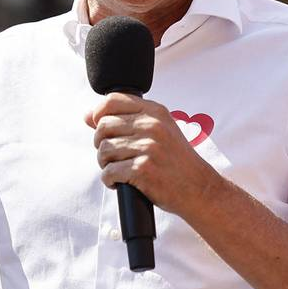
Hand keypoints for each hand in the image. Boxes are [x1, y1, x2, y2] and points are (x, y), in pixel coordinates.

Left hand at [86, 93, 220, 216]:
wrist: (200, 188)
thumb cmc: (176, 161)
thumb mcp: (159, 130)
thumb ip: (127, 120)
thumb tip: (87, 116)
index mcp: (155, 112)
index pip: (112, 101)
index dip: (98, 115)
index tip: (100, 129)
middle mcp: (151, 125)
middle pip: (103, 127)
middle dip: (101, 144)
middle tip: (113, 157)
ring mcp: (148, 147)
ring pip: (104, 151)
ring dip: (106, 164)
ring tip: (119, 170)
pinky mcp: (143, 169)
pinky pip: (109, 172)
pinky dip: (110, 180)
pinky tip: (120, 183)